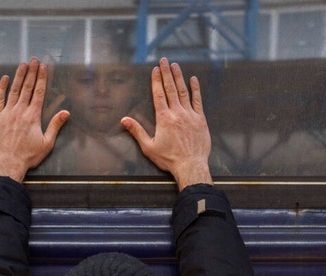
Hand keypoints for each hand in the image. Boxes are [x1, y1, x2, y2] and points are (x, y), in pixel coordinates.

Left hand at [0, 58, 69, 182]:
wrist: (7, 164)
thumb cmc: (28, 156)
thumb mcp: (47, 143)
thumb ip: (55, 126)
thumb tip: (66, 112)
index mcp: (33, 116)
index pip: (38, 92)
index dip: (41, 78)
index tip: (43, 67)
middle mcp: (20, 111)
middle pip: (27, 87)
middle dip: (31, 72)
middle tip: (34, 60)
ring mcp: (7, 113)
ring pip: (14, 90)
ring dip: (19, 76)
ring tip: (23, 64)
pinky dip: (2, 88)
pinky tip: (5, 78)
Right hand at [121, 58, 212, 189]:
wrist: (191, 166)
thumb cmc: (169, 158)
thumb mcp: (148, 147)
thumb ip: (136, 131)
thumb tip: (124, 120)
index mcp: (164, 118)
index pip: (158, 94)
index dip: (156, 80)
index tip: (155, 69)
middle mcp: (177, 113)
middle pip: (170, 88)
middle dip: (166, 73)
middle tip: (164, 60)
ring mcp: (190, 115)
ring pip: (183, 91)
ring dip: (179, 77)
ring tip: (175, 66)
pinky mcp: (200, 119)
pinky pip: (197, 100)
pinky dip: (195, 89)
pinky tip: (193, 80)